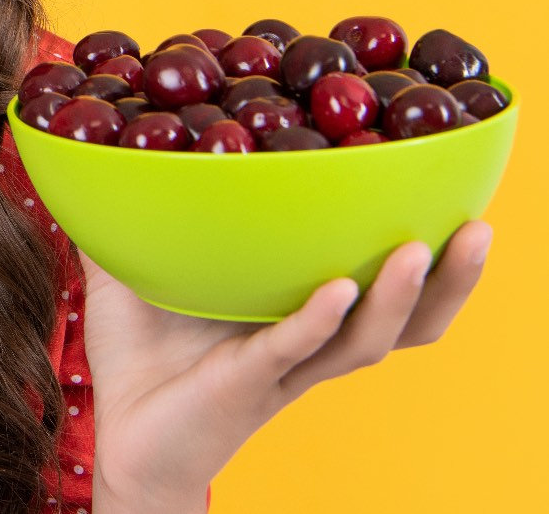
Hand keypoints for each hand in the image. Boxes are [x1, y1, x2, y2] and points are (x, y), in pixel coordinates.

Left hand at [80, 219, 492, 511]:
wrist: (119, 436)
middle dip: (450, 279)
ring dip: (398, 296)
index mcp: (295, 314)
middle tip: (479, 226)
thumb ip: (132, 219)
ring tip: (423, 248)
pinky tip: (340, 290)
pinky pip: (294, 351)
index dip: (422, 250)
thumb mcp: (134, 275)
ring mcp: (282, 367)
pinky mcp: (248, 385)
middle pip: (403, 318)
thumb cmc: (138, 360)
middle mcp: (306, 343)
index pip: (376, 282)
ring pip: (366, 340)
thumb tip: (108, 151)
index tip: (451, 196)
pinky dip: (318, 320)